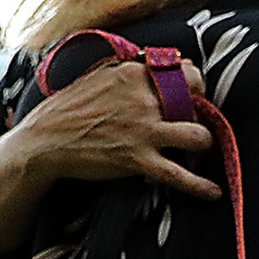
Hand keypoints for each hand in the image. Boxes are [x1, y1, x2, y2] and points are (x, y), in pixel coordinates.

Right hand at [11, 57, 222, 200]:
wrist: (45, 141)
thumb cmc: (70, 109)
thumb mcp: (100, 77)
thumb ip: (131, 71)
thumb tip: (162, 65)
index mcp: (134, 73)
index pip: (186, 71)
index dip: (195, 85)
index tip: (192, 96)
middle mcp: (144, 98)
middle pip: (198, 102)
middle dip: (201, 114)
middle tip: (192, 123)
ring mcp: (143, 130)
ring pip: (198, 136)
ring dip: (204, 143)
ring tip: (200, 149)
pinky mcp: (138, 159)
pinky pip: (180, 175)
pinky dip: (200, 186)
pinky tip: (214, 192)